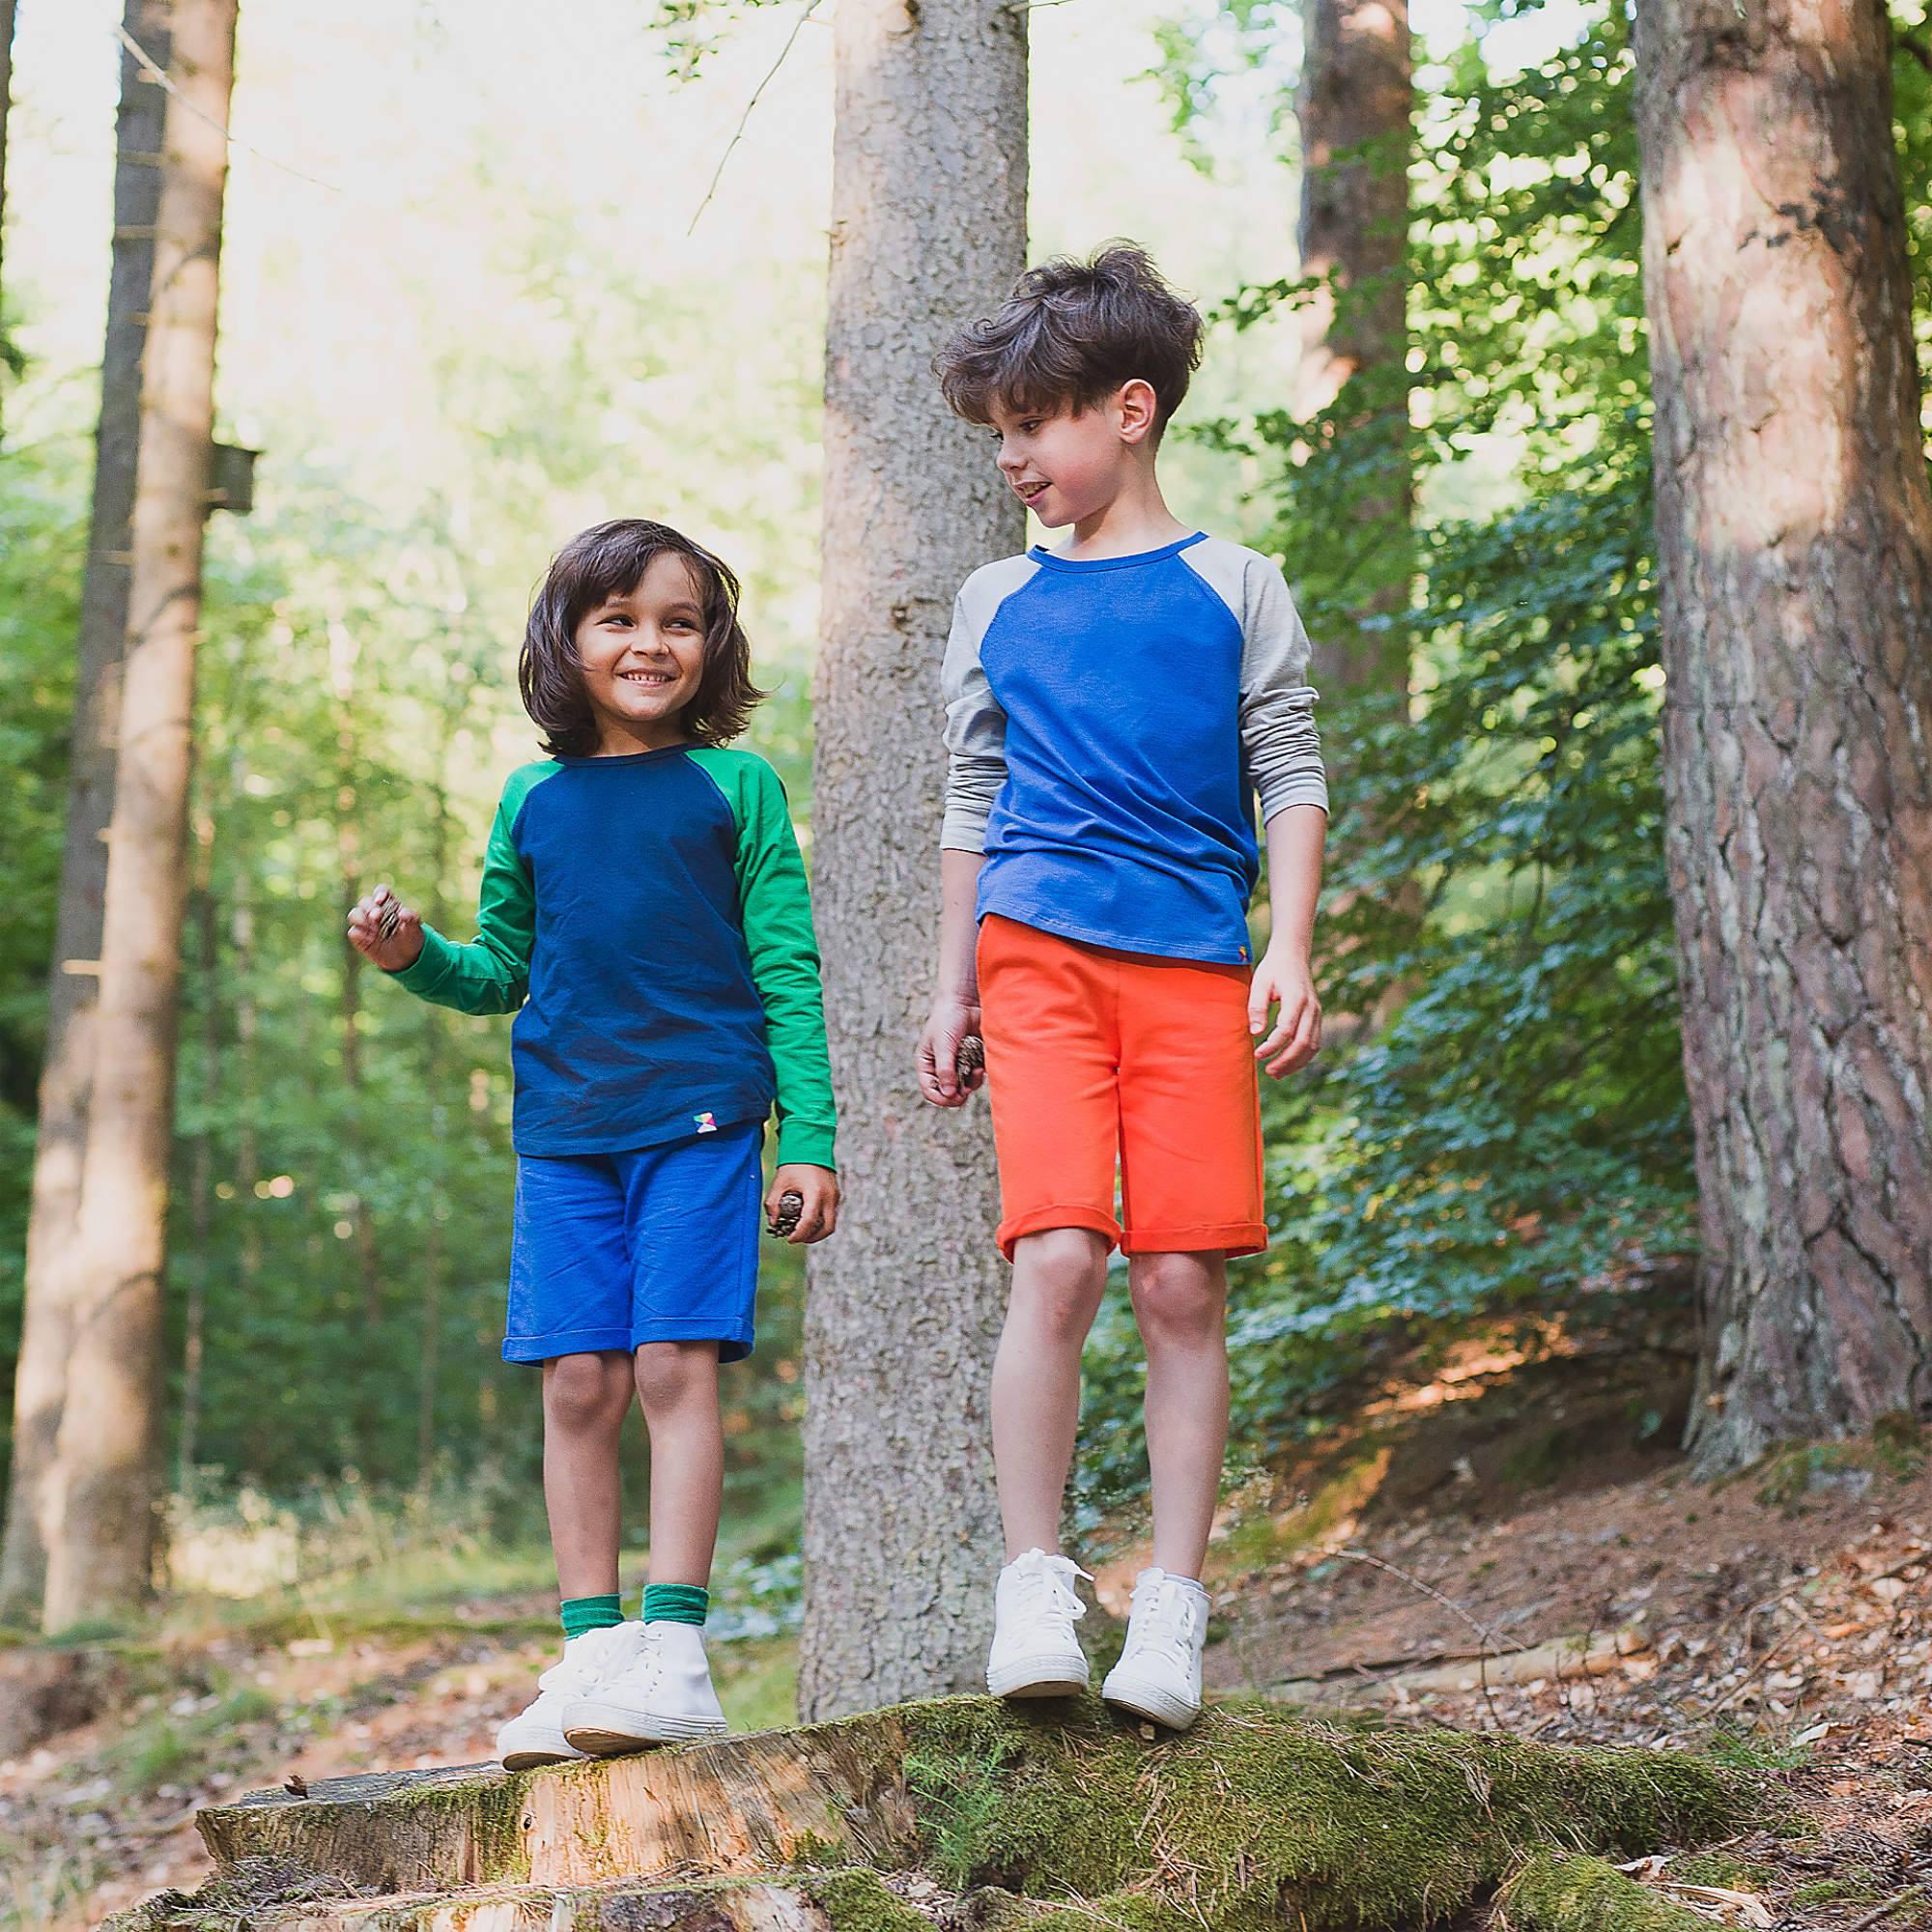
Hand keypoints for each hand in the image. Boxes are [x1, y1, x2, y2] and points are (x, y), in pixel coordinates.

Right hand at [346, 884, 424, 972]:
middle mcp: (375, 910)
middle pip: (365, 901)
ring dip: (361, 919)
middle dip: (369, 907)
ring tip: (375, 930)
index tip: (380, 901)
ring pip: (354, 913)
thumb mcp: (415, 928)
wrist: (406, 957)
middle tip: (377, 917)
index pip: (381, 891)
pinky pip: (353, 932)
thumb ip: (411, 918)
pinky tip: (370, 940)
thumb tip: (403, 913)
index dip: (379, 893)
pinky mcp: (359, 937)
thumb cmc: (410, 937)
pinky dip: (360, 934)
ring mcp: (365, 923)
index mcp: (389, 904)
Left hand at [767, 1164, 837, 1243]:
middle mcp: (829, 1196)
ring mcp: (835, 1195)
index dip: (799, 1235)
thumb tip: (773, 1222)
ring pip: (831, 1223)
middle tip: (798, 1238)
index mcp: (815, 1193)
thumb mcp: (779, 1183)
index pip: (809, 1222)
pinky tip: (807, 1218)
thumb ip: (773, 1204)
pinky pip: (831, 1214)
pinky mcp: (836, 1194)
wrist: (810, 1145)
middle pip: (827, 1228)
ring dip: (817, 1230)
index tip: (790, 1239)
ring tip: (801, 1229)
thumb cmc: (794, 1163)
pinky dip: (821, 1221)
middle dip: (812, 1238)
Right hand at [917, 994, 984, 1106]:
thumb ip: (946, 1070)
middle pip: (948, 1093)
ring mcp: (958, 1064)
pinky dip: (979, 1074)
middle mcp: (941, 1067)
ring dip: (972, 1083)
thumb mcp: (944, 1045)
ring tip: (977, 1071)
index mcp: (927, 1064)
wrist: (966, 1001)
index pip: (930, 1090)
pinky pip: (976, 1076)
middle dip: (959, 1094)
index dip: (941, 1098)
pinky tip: (981, 1066)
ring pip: (965, 1086)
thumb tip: (949, 1094)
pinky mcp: (972, 1060)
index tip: (954, 1097)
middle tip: (967, 1090)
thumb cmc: (948, 1019)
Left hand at [1249, 946, 1320, 1077]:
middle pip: (1303, 1043)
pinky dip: (1302, 1057)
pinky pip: (1314, 1042)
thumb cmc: (1273, 970)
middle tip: (1268, 1071)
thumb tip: (1255, 1033)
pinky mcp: (1317, 1018)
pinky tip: (1287, 1064)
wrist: (1293, 956)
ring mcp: (1317, 1013)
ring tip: (1276, 1073)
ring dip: (1295, 1063)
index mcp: (1296, 998)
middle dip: (1285, 1061)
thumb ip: (1257, 1007)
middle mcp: (1311, 1008)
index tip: (1257, 1055)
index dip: (1272, 1046)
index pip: (1287, 1029)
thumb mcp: (1259, 984)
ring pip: (1312, 1046)